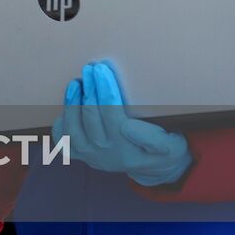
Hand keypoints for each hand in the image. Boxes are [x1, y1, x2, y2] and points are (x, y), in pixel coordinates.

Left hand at [53, 62, 191, 186]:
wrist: (153, 168)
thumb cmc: (164, 149)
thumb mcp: (172, 146)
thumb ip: (154, 139)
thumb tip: (128, 127)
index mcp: (129, 150)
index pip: (114, 118)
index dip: (106, 93)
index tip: (103, 71)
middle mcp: (107, 154)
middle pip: (92, 118)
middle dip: (91, 88)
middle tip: (93, 67)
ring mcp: (91, 155)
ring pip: (73, 130)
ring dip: (73, 103)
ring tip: (78, 82)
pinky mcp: (80, 154)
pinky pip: (62, 139)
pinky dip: (62, 121)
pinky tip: (70, 102)